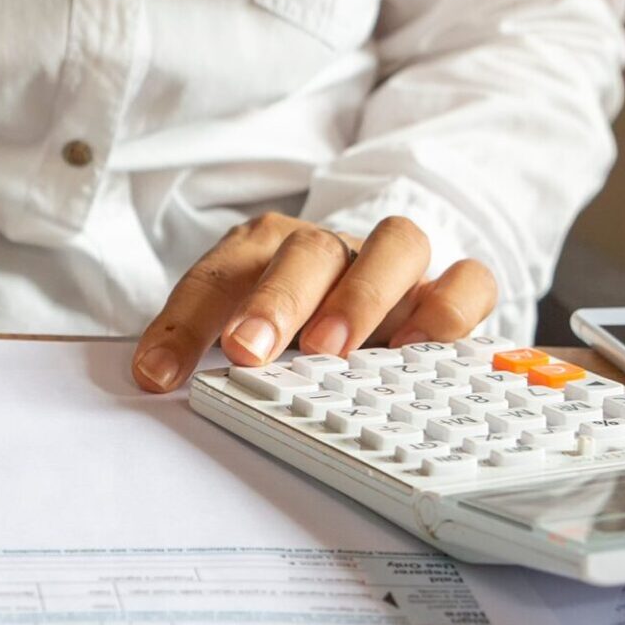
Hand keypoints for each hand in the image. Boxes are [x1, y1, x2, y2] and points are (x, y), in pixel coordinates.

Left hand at [132, 213, 496, 391]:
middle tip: (248, 350)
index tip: (157, 374)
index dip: (182, 324)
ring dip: (362, 295)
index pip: (216, 276)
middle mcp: (331, 249)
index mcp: (263, 250)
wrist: (367, 286)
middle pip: (307, 250)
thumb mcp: (237, 330)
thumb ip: (200, 347)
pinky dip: (447, 310)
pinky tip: (416, 350)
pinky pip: (469, 280)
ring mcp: (393, 265)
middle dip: (276, 301)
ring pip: (395, 244)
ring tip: (333, 349)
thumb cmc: (292, 319)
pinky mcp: (447, 288)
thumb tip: (155, 380)